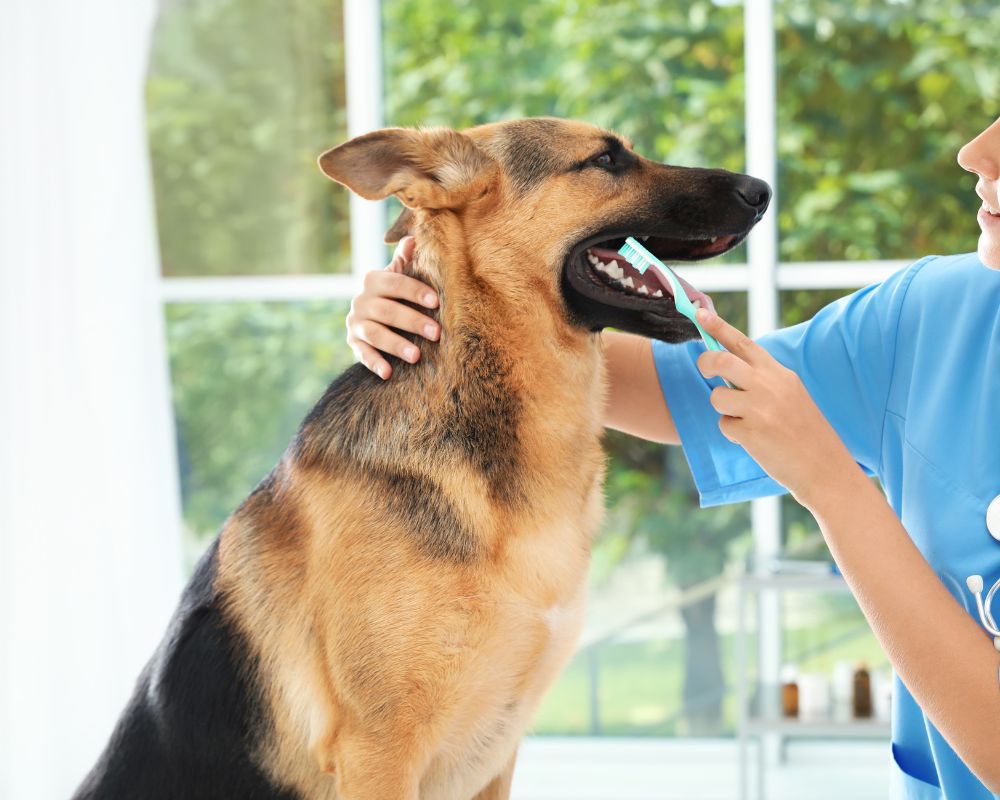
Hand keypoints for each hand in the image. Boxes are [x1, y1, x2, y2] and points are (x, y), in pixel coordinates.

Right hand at [345, 236, 439, 378]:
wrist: (369, 314)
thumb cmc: (394, 293)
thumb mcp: (398, 275)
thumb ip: (406, 259)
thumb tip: (414, 237)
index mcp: (373, 280)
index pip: (395, 282)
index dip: (415, 291)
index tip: (436, 302)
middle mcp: (361, 300)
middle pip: (387, 310)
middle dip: (413, 321)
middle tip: (437, 333)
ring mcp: (355, 322)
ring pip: (375, 333)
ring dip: (396, 345)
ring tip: (417, 356)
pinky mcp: (353, 343)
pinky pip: (362, 353)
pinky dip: (374, 363)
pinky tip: (388, 373)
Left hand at [694, 307, 859, 507]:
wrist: (825, 467)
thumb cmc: (804, 431)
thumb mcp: (791, 394)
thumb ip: (763, 379)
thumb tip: (726, 367)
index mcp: (779, 373)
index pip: (743, 343)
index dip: (718, 327)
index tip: (699, 313)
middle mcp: (769, 385)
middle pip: (721, 361)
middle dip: (705, 363)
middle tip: (705, 370)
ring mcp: (760, 408)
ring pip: (717, 397)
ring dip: (724, 410)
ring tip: (747, 421)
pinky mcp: (752, 432)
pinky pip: (724, 425)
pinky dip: (734, 433)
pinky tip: (756, 440)